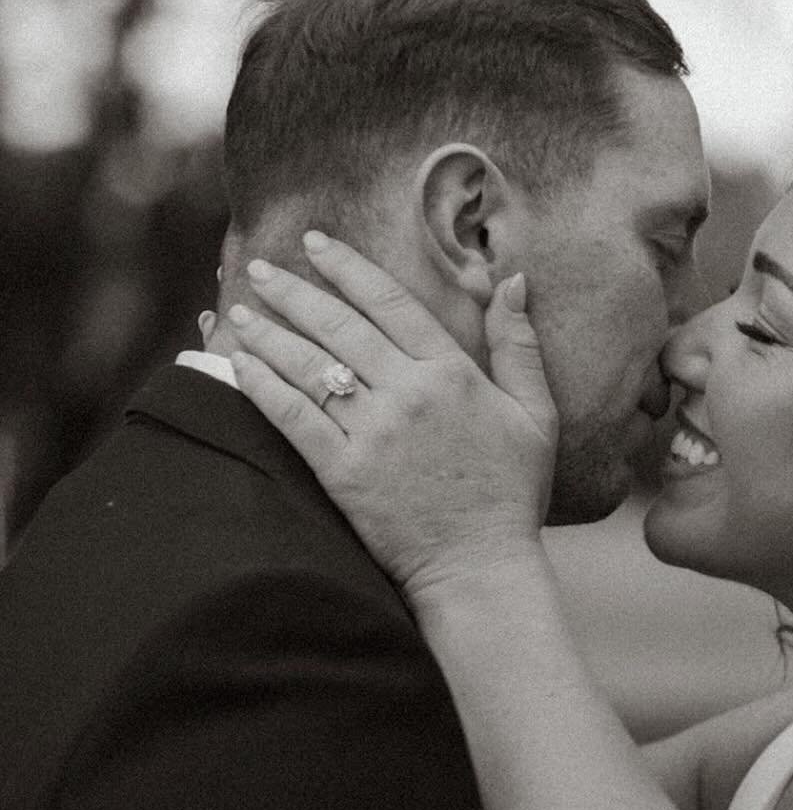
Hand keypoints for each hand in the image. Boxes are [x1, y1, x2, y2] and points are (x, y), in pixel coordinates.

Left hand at [227, 232, 558, 597]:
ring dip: (269, 333)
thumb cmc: (511, 493)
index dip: (349, 267)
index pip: (391, 302)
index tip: (318, 243)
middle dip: (295, 291)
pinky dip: (264, 386)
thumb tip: (515, 282)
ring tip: (240, 310)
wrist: (480, 566)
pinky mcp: (343, 472)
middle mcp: (408, 395)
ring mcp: (373, 433)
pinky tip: (241, 365)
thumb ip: (519, 346)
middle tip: (263, 268)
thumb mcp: (535, 414)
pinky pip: (294, 417)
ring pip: (310, 366)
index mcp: (452, 374)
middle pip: (340, 326)